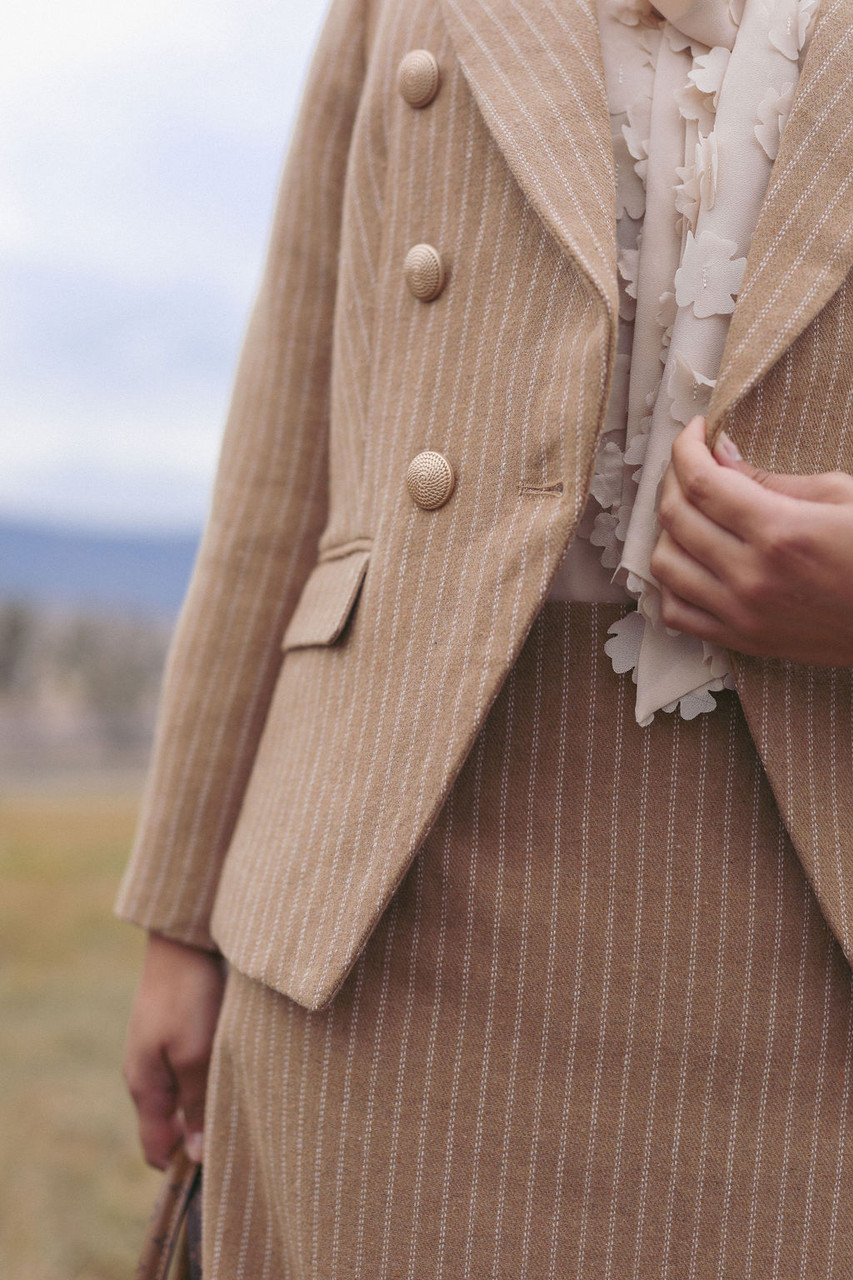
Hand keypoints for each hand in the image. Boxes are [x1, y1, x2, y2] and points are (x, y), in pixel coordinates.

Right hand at [123, 931, 226, 1169]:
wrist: (184, 939)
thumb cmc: (188, 996)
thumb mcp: (195, 1055)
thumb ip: (196, 1105)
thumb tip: (195, 1157)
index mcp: (144, 1086)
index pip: (156, 1149)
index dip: (183, 1166)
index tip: (220, 1167)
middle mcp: (147, 1073)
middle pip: (171, 1126)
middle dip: (201, 1136)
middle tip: (242, 1134)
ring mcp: (160, 1051)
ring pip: (184, 1097)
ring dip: (209, 1104)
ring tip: (246, 1102)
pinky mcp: (175, 1030)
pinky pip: (190, 1070)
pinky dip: (210, 1078)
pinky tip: (238, 1069)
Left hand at [650, 416, 852, 665]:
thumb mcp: (841, 496)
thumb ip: (772, 479)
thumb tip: (720, 455)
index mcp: (780, 532)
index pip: (700, 481)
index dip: (686, 447)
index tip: (695, 432)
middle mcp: (752, 577)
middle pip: (675, 517)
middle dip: (674, 478)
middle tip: (693, 464)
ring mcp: (743, 615)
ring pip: (664, 565)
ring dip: (668, 530)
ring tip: (692, 511)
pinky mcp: (744, 642)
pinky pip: (676, 613)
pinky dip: (672, 583)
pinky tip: (692, 561)